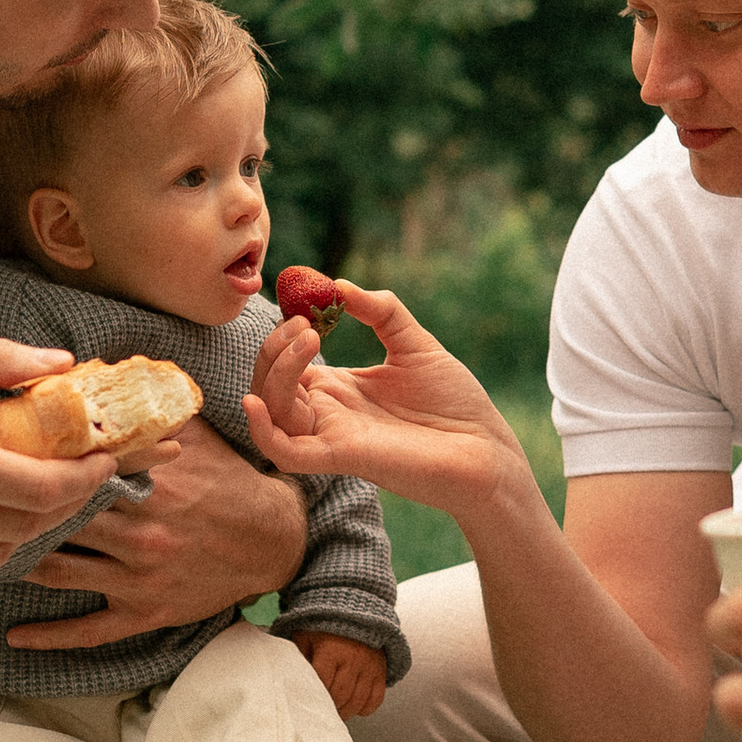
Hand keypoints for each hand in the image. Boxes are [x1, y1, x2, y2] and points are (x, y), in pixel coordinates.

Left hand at [3, 417, 306, 650]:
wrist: (275, 541)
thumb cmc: (230, 483)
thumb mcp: (197, 437)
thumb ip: (150, 409)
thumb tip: (99, 371)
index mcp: (150, 484)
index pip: (77, 472)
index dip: (35, 463)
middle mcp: (141, 531)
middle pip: (60, 520)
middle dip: (16, 510)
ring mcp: (139, 576)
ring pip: (61, 571)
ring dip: (19, 560)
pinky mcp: (145, 611)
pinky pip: (89, 630)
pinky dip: (49, 636)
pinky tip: (14, 635)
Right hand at [241, 282, 529, 522]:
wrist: (486, 448)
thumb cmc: (455, 403)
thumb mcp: (415, 343)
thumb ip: (380, 311)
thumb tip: (338, 284)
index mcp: (340, 389)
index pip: (286, 364)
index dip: (283, 335)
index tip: (303, 306)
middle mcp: (328, 413)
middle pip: (271, 384)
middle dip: (274, 349)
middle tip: (304, 324)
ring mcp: (332, 435)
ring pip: (272, 410)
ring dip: (275, 373)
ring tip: (308, 339)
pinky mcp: (342, 457)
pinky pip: (286, 453)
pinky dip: (262, 431)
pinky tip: (255, 403)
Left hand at [289, 627, 387, 720]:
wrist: (354, 612)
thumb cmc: (326, 628)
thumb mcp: (306, 636)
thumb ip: (299, 657)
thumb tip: (291, 679)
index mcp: (330, 650)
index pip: (322, 682)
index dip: (314, 695)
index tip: (309, 699)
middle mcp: (352, 659)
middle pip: (340, 696)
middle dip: (329, 707)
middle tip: (322, 709)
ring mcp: (369, 666)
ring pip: (357, 701)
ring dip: (345, 711)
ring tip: (336, 710)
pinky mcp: (380, 671)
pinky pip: (375, 699)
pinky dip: (365, 708)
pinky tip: (354, 705)